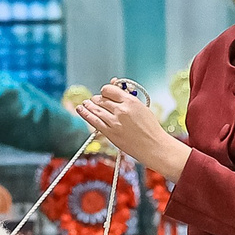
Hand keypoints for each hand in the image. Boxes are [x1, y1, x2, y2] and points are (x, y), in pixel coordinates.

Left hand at [73, 83, 190, 181]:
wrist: (154, 146)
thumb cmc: (150, 128)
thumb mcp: (142, 108)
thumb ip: (127, 99)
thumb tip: (115, 88)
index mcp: (131, 101)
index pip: (110, 90)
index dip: (105, 90)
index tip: (105, 93)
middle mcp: (121, 110)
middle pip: (101, 99)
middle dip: (97, 99)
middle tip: (93, 100)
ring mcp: (114, 122)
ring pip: (96, 109)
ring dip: (88, 105)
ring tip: (84, 103)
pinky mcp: (110, 133)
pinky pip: (94, 121)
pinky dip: (85, 114)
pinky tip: (80, 109)